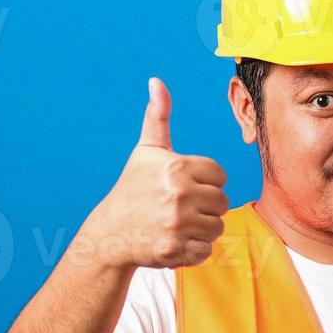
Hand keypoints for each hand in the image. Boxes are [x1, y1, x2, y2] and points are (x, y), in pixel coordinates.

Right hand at [82, 77, 229, 268]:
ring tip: (177, 224)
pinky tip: (174, 240)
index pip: (219, 176)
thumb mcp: (146, 151)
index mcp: (176, 167)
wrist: (111, 233)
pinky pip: (206, 250)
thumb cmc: (133, 188)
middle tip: (179, 208)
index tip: (182, 186)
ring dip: (201, 229)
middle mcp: (178, 194)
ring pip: (217, 227)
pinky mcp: (176, 249)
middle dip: (205, 207)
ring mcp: (177, 223)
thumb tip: (157, 81)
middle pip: (222, 202)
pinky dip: (194, 249)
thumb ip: (158, 117)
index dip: (204, 182)